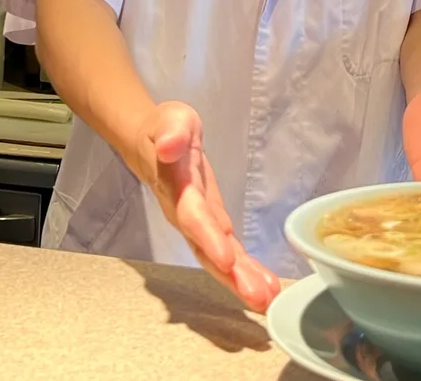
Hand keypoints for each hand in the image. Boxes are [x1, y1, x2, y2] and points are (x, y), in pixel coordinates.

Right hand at [126, 101, 281, 311]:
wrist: (153, 143)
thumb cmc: (165, 129)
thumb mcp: (170, 119)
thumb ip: (172, 132)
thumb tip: (170, 145)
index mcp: (178, 188)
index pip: (193, 217)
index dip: (208, 238)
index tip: (225, 260)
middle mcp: (187, 215)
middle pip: (207, 250)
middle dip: (231, 276)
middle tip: (257, 298)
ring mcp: (199, 225)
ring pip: (218, 259)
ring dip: (241, 281)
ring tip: (266, 302)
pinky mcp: (212, 226)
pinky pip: (228, 254)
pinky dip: (246, 272)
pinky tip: (266, 288)